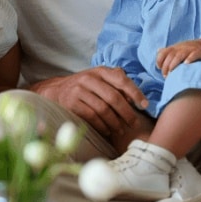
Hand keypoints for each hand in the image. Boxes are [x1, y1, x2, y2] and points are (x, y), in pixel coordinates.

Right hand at [30, 67, 147, 140]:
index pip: (121, 79)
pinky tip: (107, 131)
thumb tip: (135, 98)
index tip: (144, 105)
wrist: (55, 91)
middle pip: (113, 96)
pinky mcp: (70, 103)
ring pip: (103, 108)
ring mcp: (78, 90)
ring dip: (115, 122)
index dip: (135, 92)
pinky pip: (91, 116)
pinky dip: (102, 125)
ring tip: (121, 130)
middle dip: (127, 112)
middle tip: (134, 123)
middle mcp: (88, 78)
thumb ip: (117, 84)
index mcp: (100, 71)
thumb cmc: (84, 88)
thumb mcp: (99, 80)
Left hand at [156, 38, 200, 75]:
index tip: (159, 68)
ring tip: (172, 72)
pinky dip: (190, 58)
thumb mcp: (179, 49)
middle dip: (166, 65)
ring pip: (180, 55)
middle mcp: (182, 47)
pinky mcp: (200, 52)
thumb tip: (158, 51)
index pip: (164, 52)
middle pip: (171, 55)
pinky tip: (186, 64)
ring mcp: (191, 49)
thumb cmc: (190, 50)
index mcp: (175, 47)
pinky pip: (194, 54)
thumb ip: (168, 51)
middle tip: (166, 76)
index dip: (159, 59)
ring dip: (174, 64)